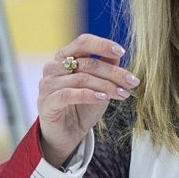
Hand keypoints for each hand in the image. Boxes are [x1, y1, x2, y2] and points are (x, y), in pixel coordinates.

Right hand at [37, 34, 138, 166]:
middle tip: (132, 82)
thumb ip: (105, 67)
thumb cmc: (83, 107)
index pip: (83, 42)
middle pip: (87, 63)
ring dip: (106, 86)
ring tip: (123, 94)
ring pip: (81, 79)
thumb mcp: (99, 85)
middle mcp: (53, 67)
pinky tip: (103, 98)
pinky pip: (68, 95)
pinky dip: (88, 95)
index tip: (122, 52)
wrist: (67, 135)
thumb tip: (118, 54)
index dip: (102, 45)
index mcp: (65, 57)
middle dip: (114, 73)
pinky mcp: (46, 103)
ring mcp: (47, 85)